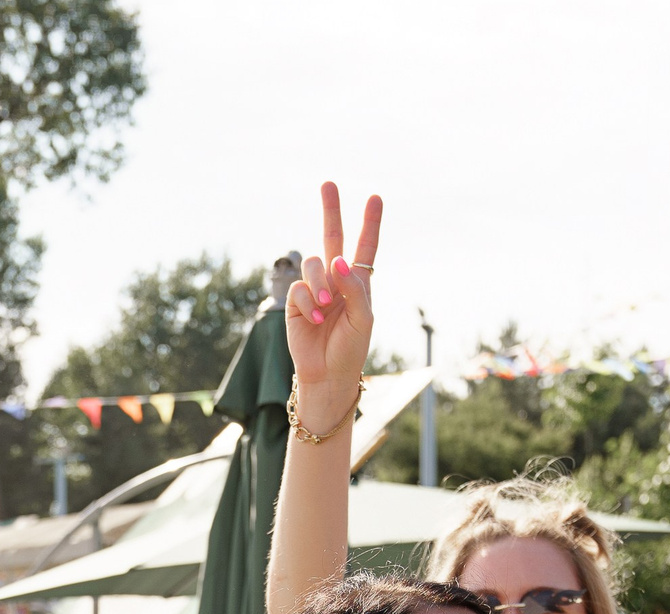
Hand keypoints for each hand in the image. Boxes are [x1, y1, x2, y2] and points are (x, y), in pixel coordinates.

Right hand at [285, 182, 382, 434]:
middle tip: (328, 183)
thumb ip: (355, 288)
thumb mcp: (363, 319)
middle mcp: (335, 280)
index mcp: (358, 283)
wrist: (327, 375)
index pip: (365, 248)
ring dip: (321, 284)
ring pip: (314, 264)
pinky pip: (299, 287)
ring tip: (326, 307)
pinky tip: (314, 320)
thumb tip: (338, 260)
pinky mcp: (294, 301)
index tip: (375, 198)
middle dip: (331, 210)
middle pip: (332, 237)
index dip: (370, 224)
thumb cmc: (350, 349)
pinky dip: (308, 302)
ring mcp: (314, 289)